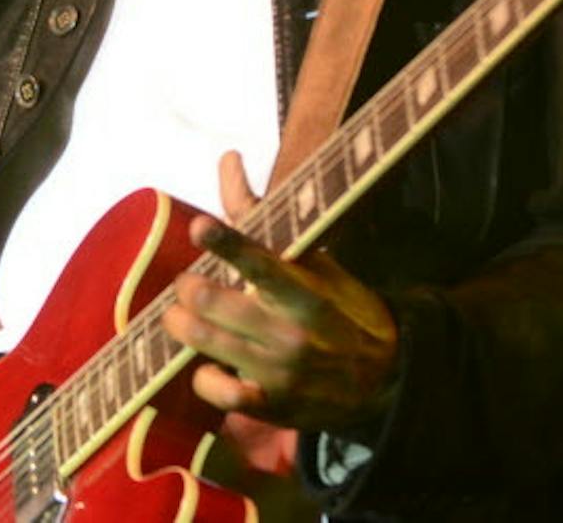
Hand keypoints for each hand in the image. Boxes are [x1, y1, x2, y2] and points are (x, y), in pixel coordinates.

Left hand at [161, 150, 400, 434]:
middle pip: (214, 302)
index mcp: (303, 289)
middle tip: (187, 284)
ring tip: (179, 316)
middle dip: (188, 288)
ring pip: (207, 342)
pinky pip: (220, 394)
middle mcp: (289, 330)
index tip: (200, 228)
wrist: (384, 377)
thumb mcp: (312, 260)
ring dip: (182, 324)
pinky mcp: (272, 405)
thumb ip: (258, 214)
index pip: (260, 261)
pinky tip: (206, 367)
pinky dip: (205, 378)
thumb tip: (227, 157)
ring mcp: (279, 371)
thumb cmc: (337, 307)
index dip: (227, 243)